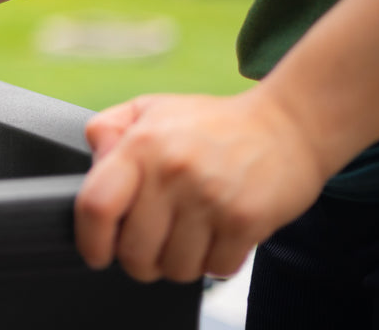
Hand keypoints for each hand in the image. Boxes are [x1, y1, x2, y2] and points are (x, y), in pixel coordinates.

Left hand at [74, 88, 330, 282]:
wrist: (288, 124)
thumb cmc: (213, 123)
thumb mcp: (152, 109)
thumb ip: (110, 130)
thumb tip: (93, 163)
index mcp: (143, 144)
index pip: (96, 205)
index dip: (90, 240)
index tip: (96, 252)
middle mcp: (174, 171)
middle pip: (135, 252)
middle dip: (138, 261)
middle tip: (151, 247)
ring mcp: (212, 198)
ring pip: (175, 268)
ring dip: (178, 264)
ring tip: (188, 237)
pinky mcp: (247, 221)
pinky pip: (215, 269)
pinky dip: (215, 262)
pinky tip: (218, 236)